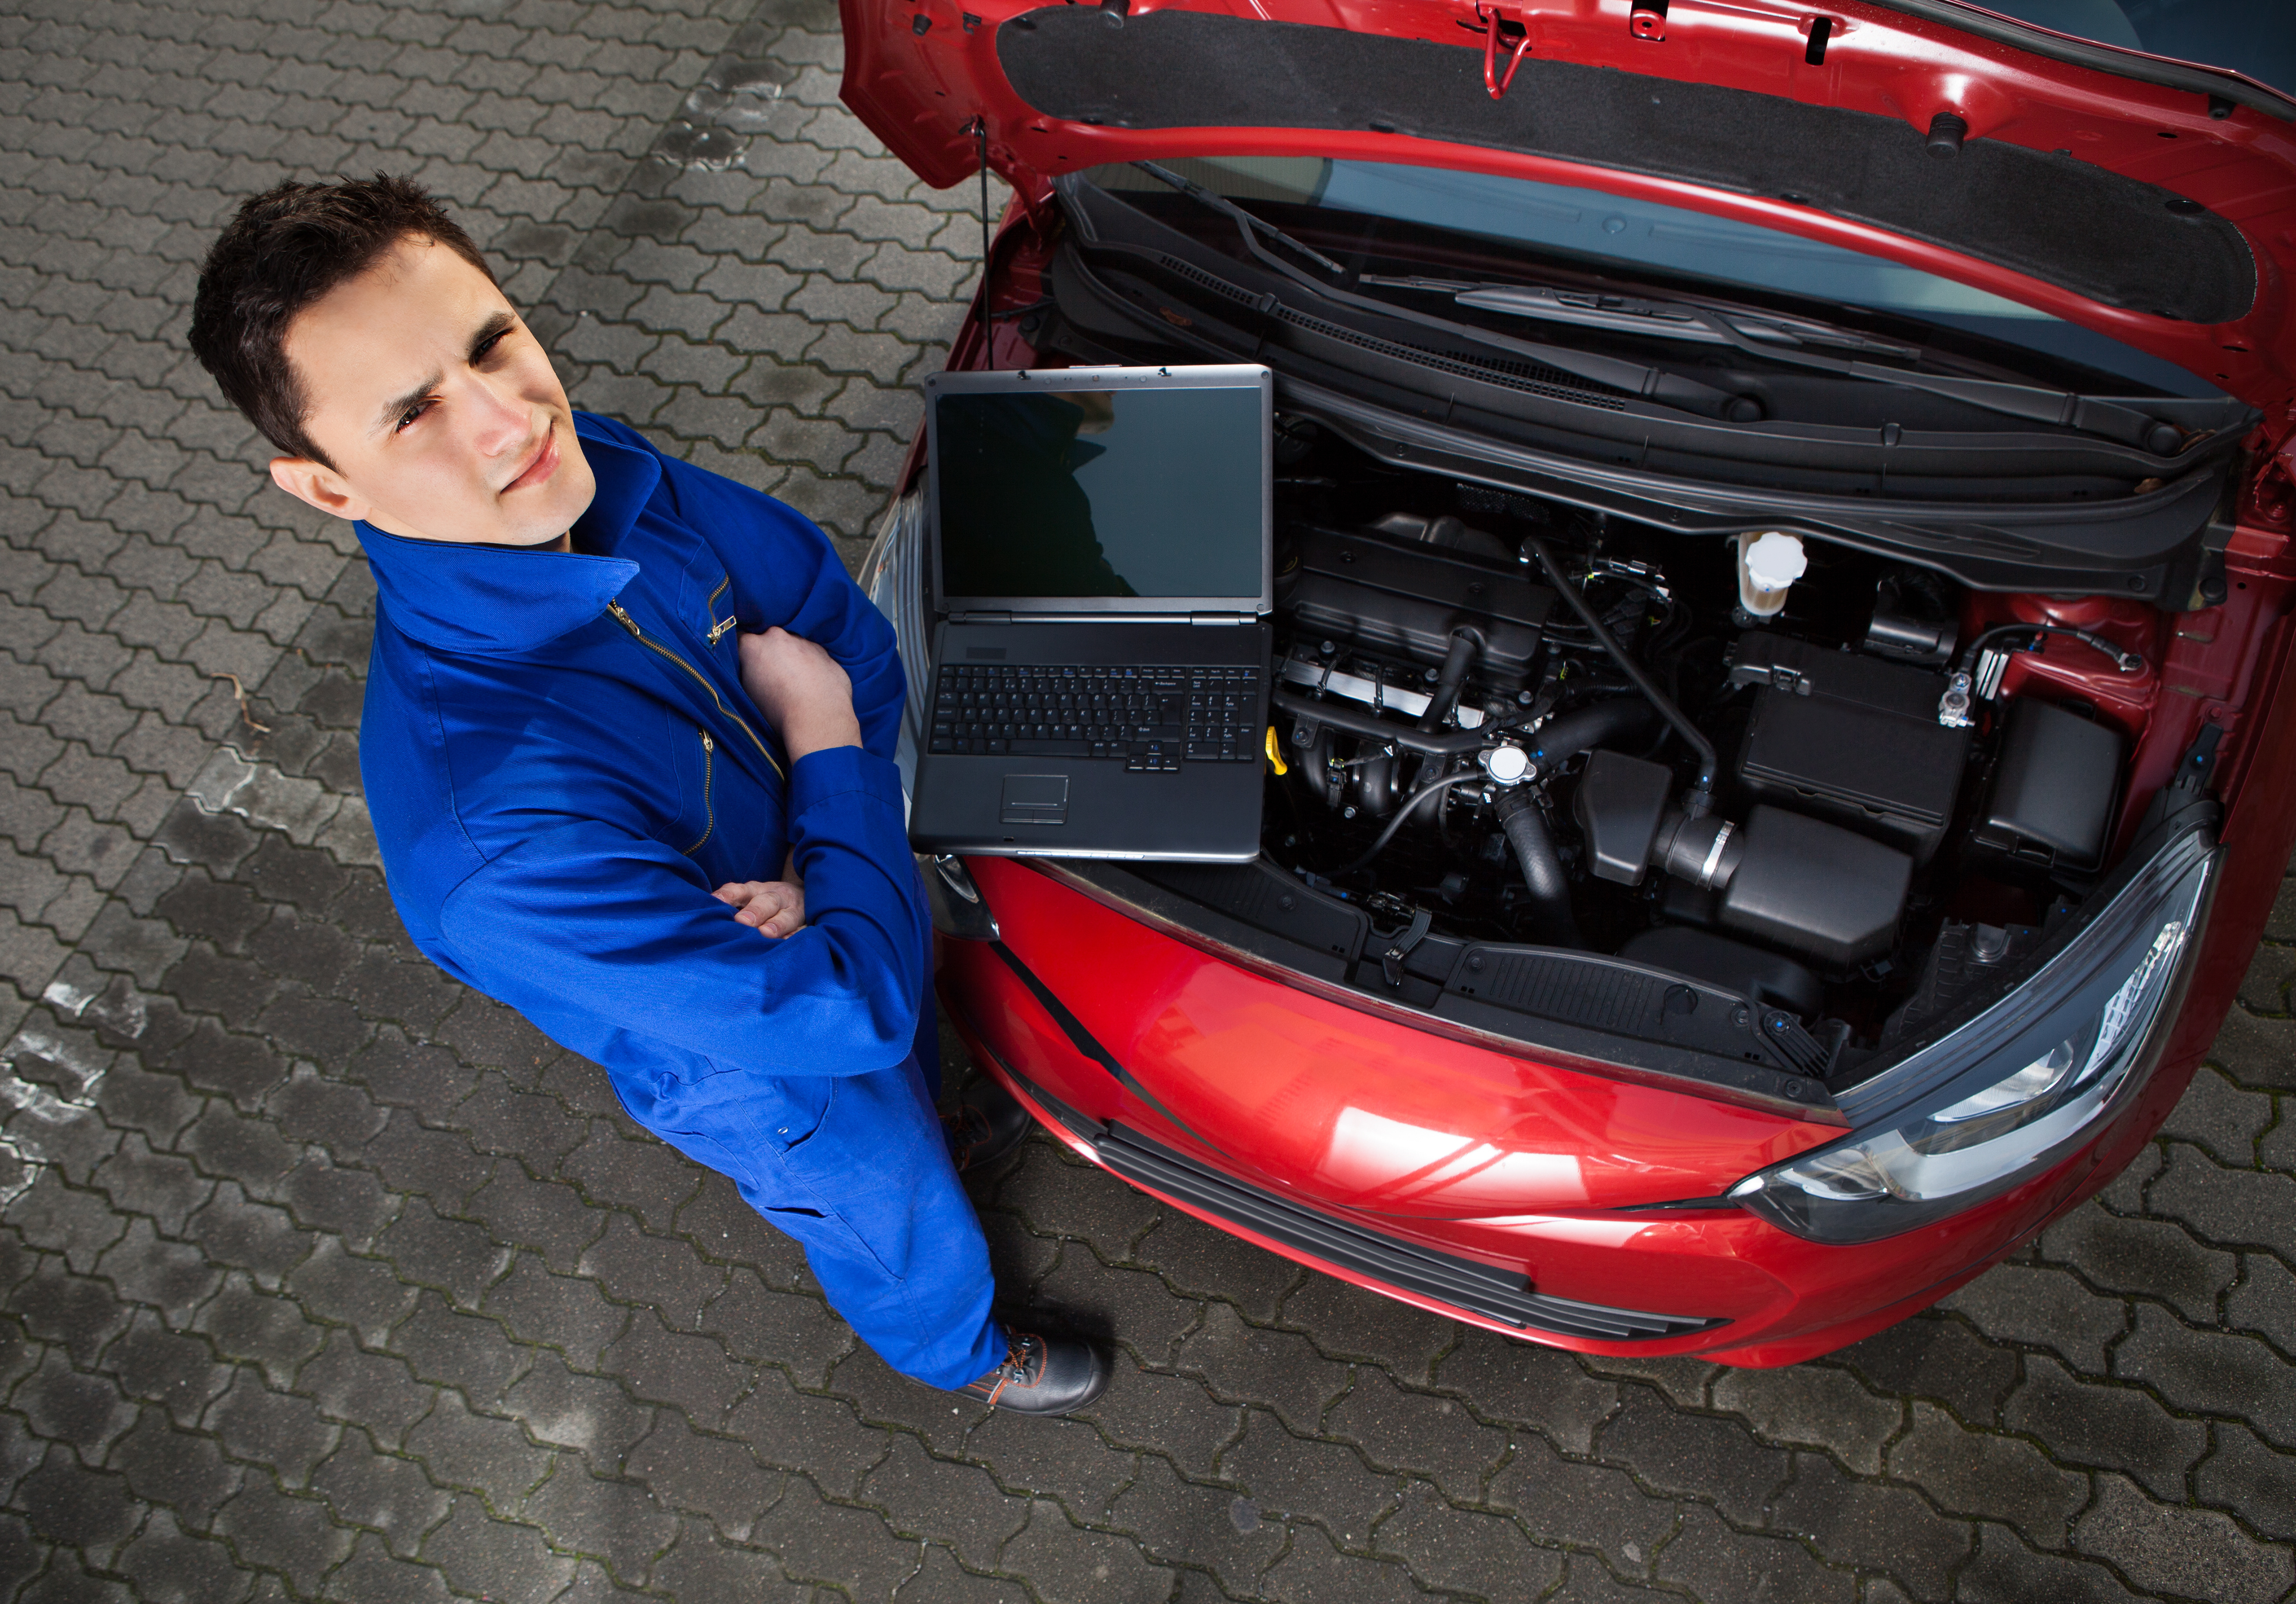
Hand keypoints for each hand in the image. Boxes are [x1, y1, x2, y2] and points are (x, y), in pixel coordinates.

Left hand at [714, 879, 805, 937]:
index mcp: (756, 890)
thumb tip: (704, 914)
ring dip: (777, 925)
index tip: (715, 901)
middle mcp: (776, 897)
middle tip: (743, 921)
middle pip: (767, 902)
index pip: (739, 890)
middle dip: (755, 911)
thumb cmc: (765, 902)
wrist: (803, 897)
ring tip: (767, 933)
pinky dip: (797, 937)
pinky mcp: (807, 924)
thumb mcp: (748, 896)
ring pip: (787, 916)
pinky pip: (804, 931)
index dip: (728, 895)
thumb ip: (730, 903)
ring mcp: (794, 911)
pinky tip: (789, 943)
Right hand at [737, 627, 859, 760]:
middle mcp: (778, 637)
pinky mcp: (826, 653)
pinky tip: (815, 686)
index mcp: (753, 645)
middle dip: (771, 653)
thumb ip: (747, 672)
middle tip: (775, 677)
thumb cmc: (777, 711)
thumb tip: (751, 668)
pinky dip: (813, 667)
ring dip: (794, 659)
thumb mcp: (748, 693)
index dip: (745, 654)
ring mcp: (805, 642)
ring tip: (798, 684)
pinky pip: (815, 657)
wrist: (818, 719)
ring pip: (795, 647)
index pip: (740, 640)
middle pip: (771, 640)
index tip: (750, 666)